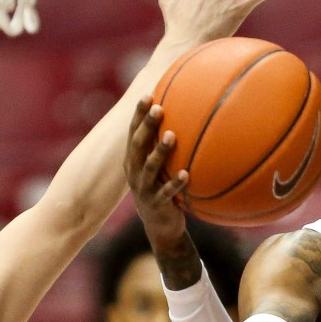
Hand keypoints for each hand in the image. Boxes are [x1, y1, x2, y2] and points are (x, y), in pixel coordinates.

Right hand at [124, 97, 185, 247]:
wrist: (160, 225)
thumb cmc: (163, 187)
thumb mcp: (160, 167)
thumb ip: (165, 145)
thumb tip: (187, 115)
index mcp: (133, 160)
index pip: (133, 133)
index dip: (138, 114)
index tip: (148, 95)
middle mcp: (134, 172)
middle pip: (138, 146)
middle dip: (147, 126)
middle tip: (159, 109)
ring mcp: (144, 189)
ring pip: (150, 168)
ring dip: (161, 151)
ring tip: (173, 135)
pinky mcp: (156, 205)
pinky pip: (166, 193)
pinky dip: (175, 184)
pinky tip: (187, 174)